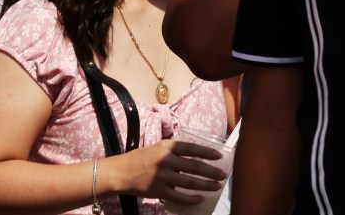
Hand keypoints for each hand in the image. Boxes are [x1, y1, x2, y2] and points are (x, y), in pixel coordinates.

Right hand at [109, 138, 226, 202]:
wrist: (121, 172)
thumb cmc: (142, 158)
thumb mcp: (159, 148)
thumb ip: (176, 151)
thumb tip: (198, 156)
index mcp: (168, 147)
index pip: (192, 148)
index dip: (207, 152)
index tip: (220, 156)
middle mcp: (166, 160)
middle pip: (194, 166)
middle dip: (211, 171)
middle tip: (223, 174)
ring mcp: (163, 177)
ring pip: (190, 182)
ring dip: (206, 184)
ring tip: (216, 186)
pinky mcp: (159, 191)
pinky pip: (179, 196)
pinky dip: (191, 199)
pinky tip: (200, 199)